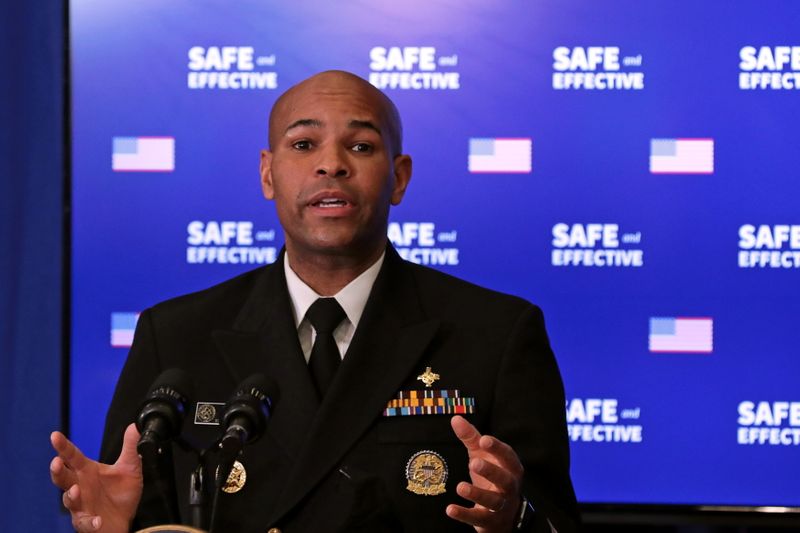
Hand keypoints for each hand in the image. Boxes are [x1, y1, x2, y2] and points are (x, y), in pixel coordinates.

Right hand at [50, 424, 143, 532]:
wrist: (126, 518)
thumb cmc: (122, 492)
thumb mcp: (130, 467)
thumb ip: (130, 447)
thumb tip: (133, 426)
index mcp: (87, 471)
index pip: (72, 456)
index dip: (63, 446)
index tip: (55, 435)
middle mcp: (80, 486)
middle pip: (63, 478)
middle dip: (57, 470)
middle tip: (56, 462)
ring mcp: (81, 505)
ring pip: (69, 500)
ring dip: (71, 496)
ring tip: (75, 490)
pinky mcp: (87, 522)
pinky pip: (85, 523)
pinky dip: (90, 522)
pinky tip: (97, 520)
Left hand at [446, 416, 523, 531]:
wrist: (506, 515)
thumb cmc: (492, 477)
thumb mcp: (483, 455)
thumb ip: (471, 437)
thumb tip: (455, 418)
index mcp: (510, 467)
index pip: (508, 456)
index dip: (497, 448)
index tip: (484, 439)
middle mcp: (509, 487)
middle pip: (505, 479)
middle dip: (491, 471)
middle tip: (474, 463)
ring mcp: (502, 506)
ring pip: (493, 501)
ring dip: (477, 494)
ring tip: (460, 487)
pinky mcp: (490, 522)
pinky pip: (479, 518)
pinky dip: (465, 514)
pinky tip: (450, 509)